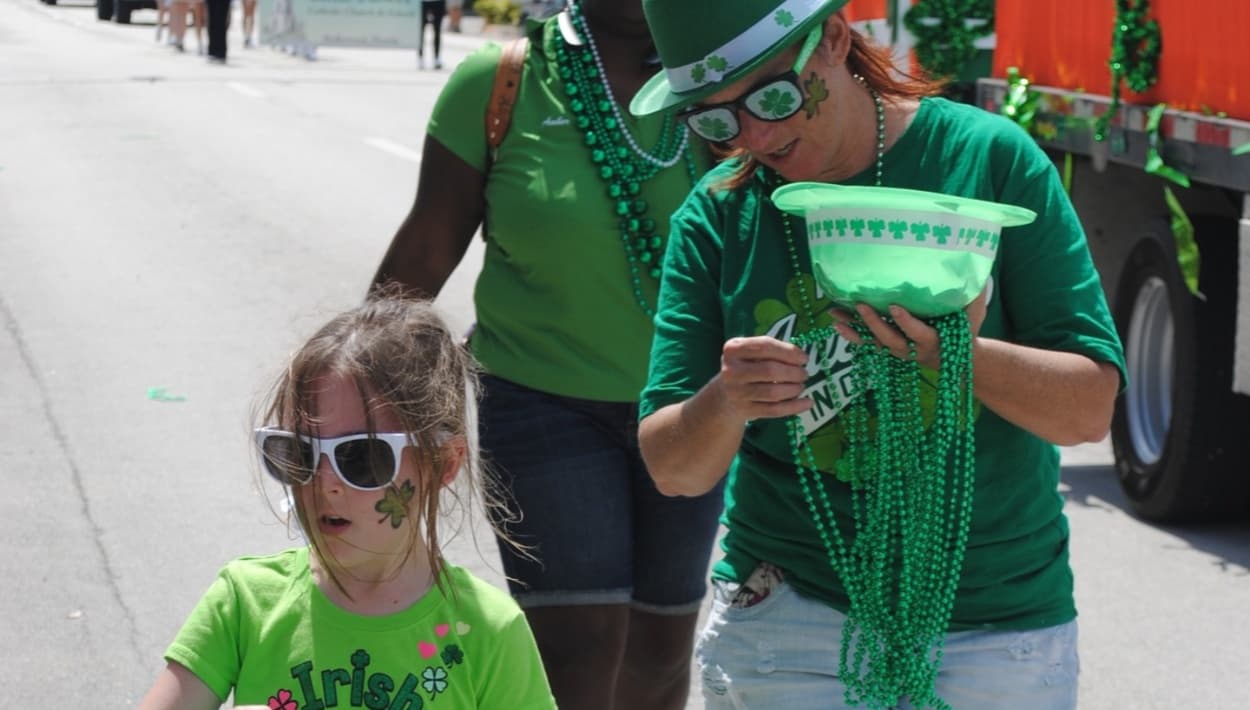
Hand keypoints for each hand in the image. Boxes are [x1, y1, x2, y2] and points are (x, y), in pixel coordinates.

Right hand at [715, 336, 811, 421]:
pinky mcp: (744, 410)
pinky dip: (794, 406)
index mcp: (733, 349)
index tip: (804, 358)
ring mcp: (736, 392)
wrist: (725, 394)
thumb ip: (772, 350)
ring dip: (794, 389)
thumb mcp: (751, 353)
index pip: (765, 346)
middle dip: (793, 372)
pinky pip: (774, 410)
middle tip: (804, 374)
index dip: (788, 352)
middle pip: (770, 370)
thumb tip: (801, 358)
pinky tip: (808, 402)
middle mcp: (731, 370)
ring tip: (801, 386)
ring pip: (773, 392)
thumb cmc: (746, 367)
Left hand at [830, 287, 988, 369]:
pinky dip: (851, 335)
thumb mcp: (974, 315)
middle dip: (874, 324)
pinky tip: (836, 323)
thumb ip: (974, 296)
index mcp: (935, 341)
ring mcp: (898, 350)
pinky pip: (867, 343)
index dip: (906, 323)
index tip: (894, 307)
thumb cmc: (965, 331)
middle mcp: (913, 349)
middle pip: (891, 340)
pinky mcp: (888, 347)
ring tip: (836, 315)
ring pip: (874, 342)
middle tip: (860, 305)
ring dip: (855, 330)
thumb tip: (976, 272)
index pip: (919, 334)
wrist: (955, 359)